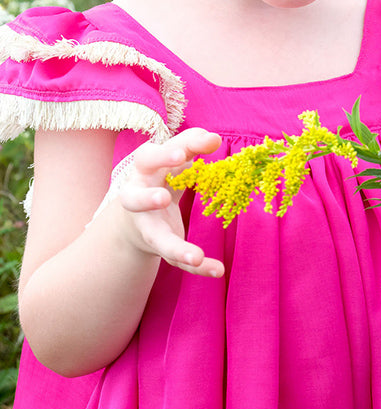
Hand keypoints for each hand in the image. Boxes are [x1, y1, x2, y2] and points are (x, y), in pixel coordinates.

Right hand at [118, 127, 224, 277]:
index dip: (163, 156)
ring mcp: (148, 227)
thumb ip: (192, 143)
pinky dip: (197, 266)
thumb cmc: (160, 175)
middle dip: (146, 199)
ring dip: (173, 247)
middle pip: (133, 199)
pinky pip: (176, 259)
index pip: (148, 159)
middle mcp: (137, 199)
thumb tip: (214, 138)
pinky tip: (217, 270)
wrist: (135, 217)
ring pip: (156, 239)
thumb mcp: (173, 157)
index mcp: (142, 171)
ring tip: (194, 256)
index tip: (183, 153)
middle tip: (163, 198)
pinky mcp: (160, 246)